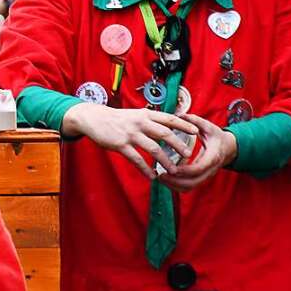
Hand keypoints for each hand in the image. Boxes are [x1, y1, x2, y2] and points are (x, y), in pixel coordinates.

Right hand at [62, 102, 198, 179]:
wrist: (94, 119)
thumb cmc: (117, 119)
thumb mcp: (135, 115)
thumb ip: (150, 121)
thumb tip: (168, 129)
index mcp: (146, 114)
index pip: (169, 119)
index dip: (184, 125)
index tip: (196, 131)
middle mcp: (140, 123)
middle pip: (165, 134)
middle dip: (178, 145)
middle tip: (188, 154)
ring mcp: (131, 134)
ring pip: (153, 148)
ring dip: (165, 161)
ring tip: (173, 170)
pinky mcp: (121, 145)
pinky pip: (136, 159)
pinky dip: (145, 169)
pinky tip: (152, 176)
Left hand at [160, 115, 237, 191]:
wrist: (229, 148)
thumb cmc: (217, 137)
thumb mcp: (208, 126)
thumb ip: (195, 121)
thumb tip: (180, 114)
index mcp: (213, 157)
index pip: (199, 168)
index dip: (184, 170)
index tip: (170, 167)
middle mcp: (210, 170)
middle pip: (193, 183)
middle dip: (175, 181)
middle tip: (160, 174)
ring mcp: (206, 176)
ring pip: (190, 187)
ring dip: (174, 185)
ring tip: (159, 177)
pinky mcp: (201, 178)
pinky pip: (189, 187)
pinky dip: (176, 186)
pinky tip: (165, 179)